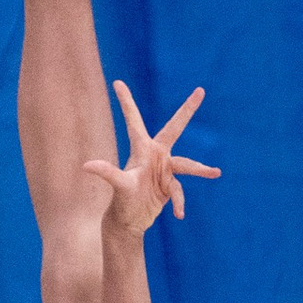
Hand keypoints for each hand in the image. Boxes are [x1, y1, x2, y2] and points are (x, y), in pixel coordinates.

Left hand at [84, 80, 218, 235]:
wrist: (129, 220)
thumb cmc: (122, 200)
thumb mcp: (119, 185)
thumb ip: (108, 173)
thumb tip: (86, 165)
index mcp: (141, 149)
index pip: (133, 120)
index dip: (126, 102)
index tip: (117, 82)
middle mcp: (155, 154)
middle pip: (174, 128)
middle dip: (187, 110)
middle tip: (200, 90)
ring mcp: (165, 168)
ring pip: (187, 164)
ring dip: (200, 169)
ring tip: (215, 173)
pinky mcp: (170, 184)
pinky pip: (180, 191)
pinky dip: (180, 203)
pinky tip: (179, 215)